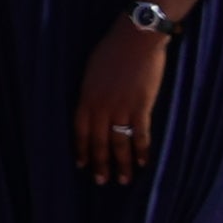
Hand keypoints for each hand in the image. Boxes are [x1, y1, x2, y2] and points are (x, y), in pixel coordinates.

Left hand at [75, 20, 174, 186]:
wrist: (134, 39)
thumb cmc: (111, 51)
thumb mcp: (91, 72)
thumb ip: (91, 92)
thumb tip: (93, 107)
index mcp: (86, 97)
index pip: (80, 131)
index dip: (82, 149)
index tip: (82, 166)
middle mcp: (101, 106)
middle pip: (99, 141)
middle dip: (100, 163)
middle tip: (101, 182)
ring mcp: (121, 108)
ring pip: (119, 142)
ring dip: (121, 163)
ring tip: (123, 180)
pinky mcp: (141, 106)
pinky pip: (141, 134)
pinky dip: (141, 151)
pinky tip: (142, 164)